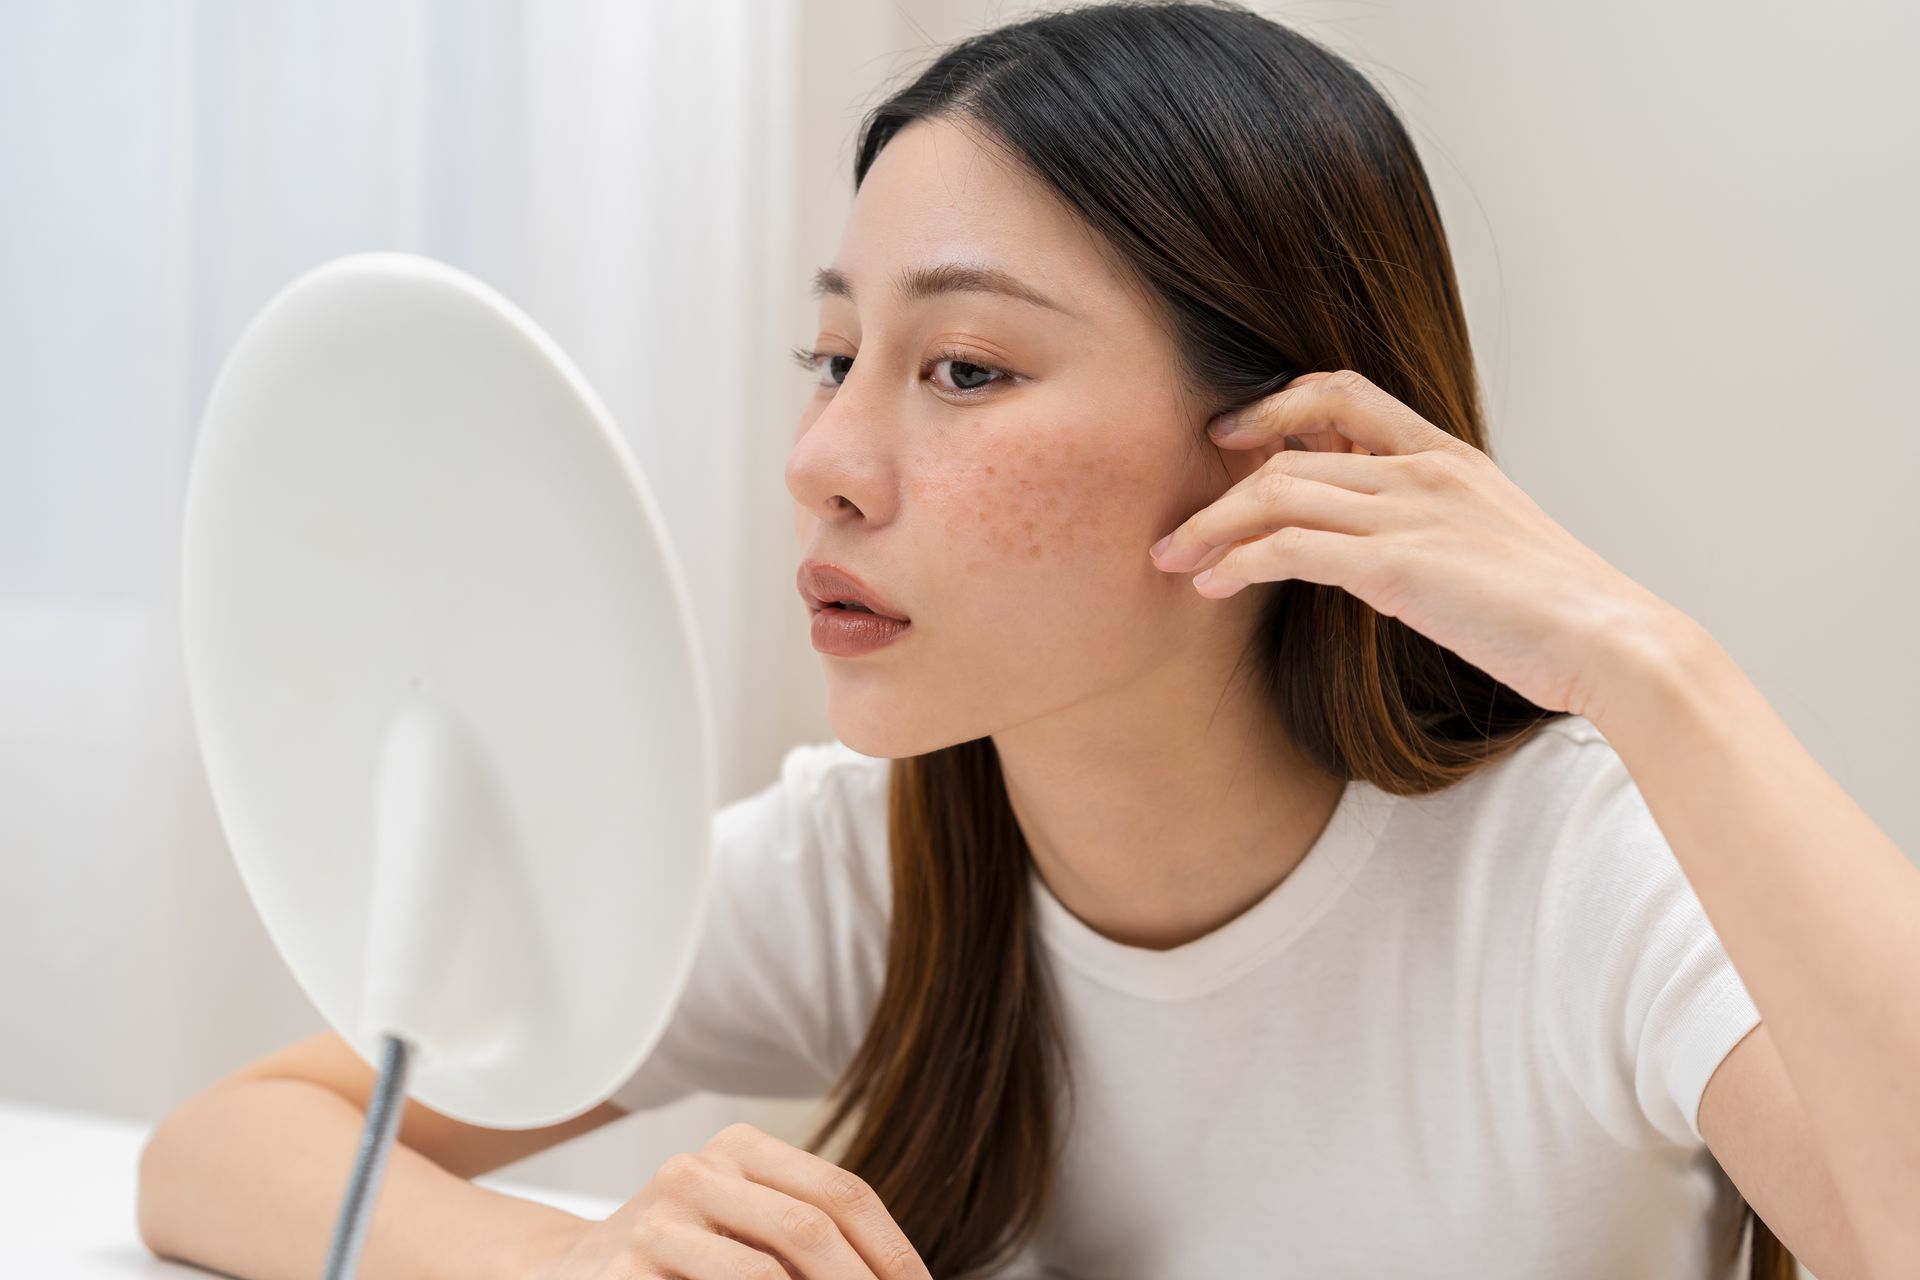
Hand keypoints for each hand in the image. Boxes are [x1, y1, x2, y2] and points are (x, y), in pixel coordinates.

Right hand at [524, 1121, 930, 1279]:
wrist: (565, 1275)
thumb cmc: (676, 1256)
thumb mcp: (741, 1223)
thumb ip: (804, 1238)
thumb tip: (896, 1279)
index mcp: (740, 1148)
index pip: (844, 1193)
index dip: (894, 1251)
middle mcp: (699, 1170)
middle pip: (811, 1228)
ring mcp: (658, 1221)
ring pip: (764, 1274)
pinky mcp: (626, 1273)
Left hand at [1148, 369, 1686, 723]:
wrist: (1614, 641)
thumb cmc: (1559, 612)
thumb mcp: (1492, 544)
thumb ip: (1434, 529)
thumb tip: (1380, 555)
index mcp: (1447, 455)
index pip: (1343, 391)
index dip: (1274, 405)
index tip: (1229, 437)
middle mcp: (1421, 471)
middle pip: (1289, 444)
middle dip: (1219, 480)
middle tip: (1176, 518)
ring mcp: (1408, 514)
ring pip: (1274, 492)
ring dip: (1209, 526)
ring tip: (1170, 558)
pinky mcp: (1395, 567)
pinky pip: (1288, 548)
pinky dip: (1236, 563)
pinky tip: (1211, 586)